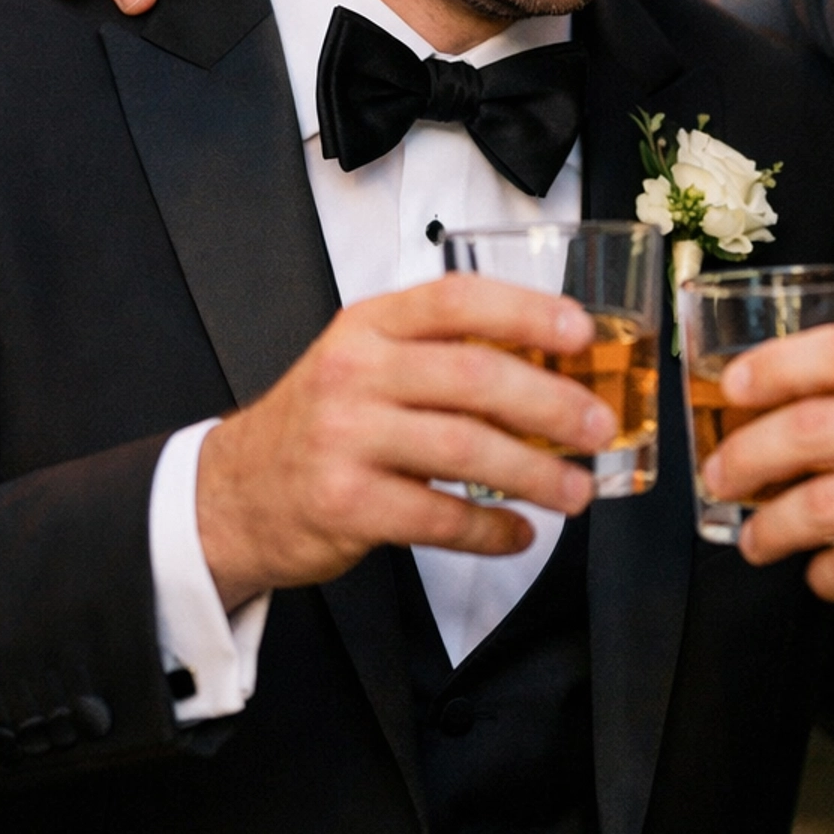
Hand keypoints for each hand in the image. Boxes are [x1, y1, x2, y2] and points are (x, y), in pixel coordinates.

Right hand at [197, 274, 615, 610]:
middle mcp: (355, 373)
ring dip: (535, 473)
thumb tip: (555, 372)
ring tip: (576, 490)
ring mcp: (345, 438)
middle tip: (597, 427)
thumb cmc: (325, 421)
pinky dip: (490, 530)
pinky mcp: (345, 504)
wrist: (236, 492)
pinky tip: (520, 533)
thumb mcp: (368, 362)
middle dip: (551, 404)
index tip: (581, 334)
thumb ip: (442, 355)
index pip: (457, 299)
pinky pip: (438, 518)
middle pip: (474, 376)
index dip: (526, 311)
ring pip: (465, 449)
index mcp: (370, 326)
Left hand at [702, 326, 833, 651]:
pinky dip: (823, 575)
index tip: (732, 386)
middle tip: (721, 476)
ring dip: (771, 527)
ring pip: (822, 504)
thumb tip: (795, 407)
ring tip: (757, 538)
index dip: (776, 364)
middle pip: (813, 427)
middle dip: (747, 456)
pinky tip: (822, 574)